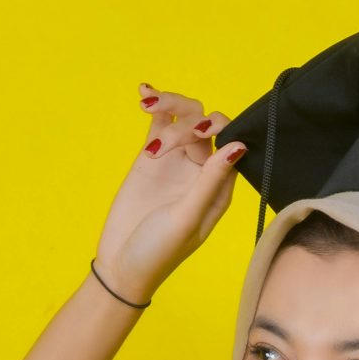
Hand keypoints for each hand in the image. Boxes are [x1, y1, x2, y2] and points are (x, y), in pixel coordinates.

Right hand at [92, 83, 246, 304]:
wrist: (121, 266)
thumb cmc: (158, 252)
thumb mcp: (186, 219)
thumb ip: (210, 182)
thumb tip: (237, 146)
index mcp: (219, 187)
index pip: (231, 143)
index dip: (218, 129)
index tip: (197, 132)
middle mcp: (202, 170)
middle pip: (205, 124)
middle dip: (186, 122)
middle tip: (162, 144)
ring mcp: (176, 161)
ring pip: (183, 118)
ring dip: (170, 104)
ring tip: (149, 103)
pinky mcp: (151, 158)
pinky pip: (159, 123)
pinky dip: (156, 105)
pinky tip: (146, 93)